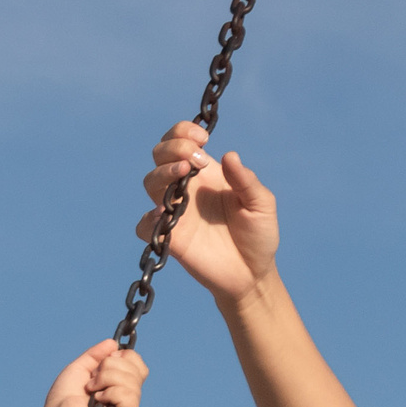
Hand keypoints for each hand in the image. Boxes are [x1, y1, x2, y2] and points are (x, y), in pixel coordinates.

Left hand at [44, 339, 148, 406]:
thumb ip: (96, 355)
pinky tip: (98, 401)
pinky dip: (110, 393)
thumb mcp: (80, 369)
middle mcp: (128, 399)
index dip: (124, 357)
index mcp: (119, 387)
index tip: (103, 363)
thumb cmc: (63, 400)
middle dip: (109, 367)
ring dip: (106, 379)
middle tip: (92, 381)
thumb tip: (113, 343)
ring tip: (92, 391)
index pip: (138, 366)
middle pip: (136, 369)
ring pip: (131, 380)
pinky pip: (129, 395)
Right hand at [140, 122, 278, 304]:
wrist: (253, 274)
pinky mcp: (169, 239)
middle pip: (160, 155)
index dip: (183, 132)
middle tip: (196, 160)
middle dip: (174, 147)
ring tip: (184, 174)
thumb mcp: (261, 204)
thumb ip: (246, 180)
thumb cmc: (258, 235)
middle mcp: (186, 188)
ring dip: (163, 172)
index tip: (203, 140)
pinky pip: (144, 226)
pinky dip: (149, 217)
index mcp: (206, 174)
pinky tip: (167, 214)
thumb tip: (229, 156)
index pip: (181, 141)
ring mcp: (175, 212)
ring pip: (150, 182)